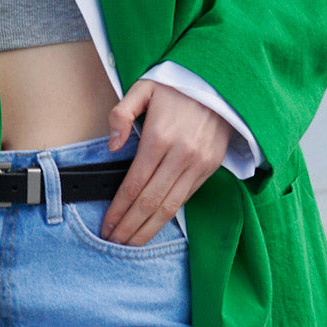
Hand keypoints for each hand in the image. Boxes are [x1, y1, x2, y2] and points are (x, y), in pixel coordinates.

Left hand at [100, 81, 231, 244]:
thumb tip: (113, 146)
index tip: (107, 225)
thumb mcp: (143, 88)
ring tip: (131, 242)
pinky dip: (169, 215)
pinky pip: (186, 197)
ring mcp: (198, 163)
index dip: (119, 209)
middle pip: (151, 201)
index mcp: (160, 137)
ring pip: (170, 206)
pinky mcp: (210, 167)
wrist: (220, 83)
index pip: (134, 184)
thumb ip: (121, 114)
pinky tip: (154, 224)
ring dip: (149, 228)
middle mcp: (181, 155)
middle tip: (114, 242)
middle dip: (130, 225)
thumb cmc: (176, 86)